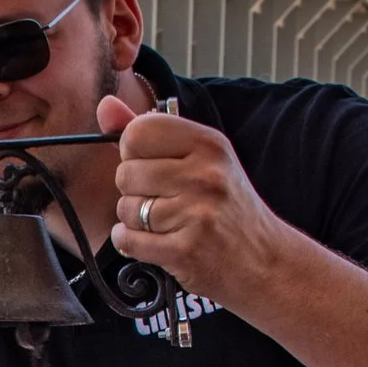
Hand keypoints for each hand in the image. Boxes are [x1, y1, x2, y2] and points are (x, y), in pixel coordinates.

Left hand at [100, 95, 290, 306]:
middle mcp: (205, 174)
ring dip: (136, 221)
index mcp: (209, 144)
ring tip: (167, 224)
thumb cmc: (225, 208)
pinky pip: (127, 240)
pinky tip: (157, 242)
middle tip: (164, 201)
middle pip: (126, 173)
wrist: (263, 260)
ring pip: (126, 209)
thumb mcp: (199, 159)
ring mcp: (196, 212)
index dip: (133, 152)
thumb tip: (104, 106)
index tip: (151, 165)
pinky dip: (132, 244)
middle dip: (134, 191)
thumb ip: (149, 132)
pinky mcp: (185, 249)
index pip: (138, 132)